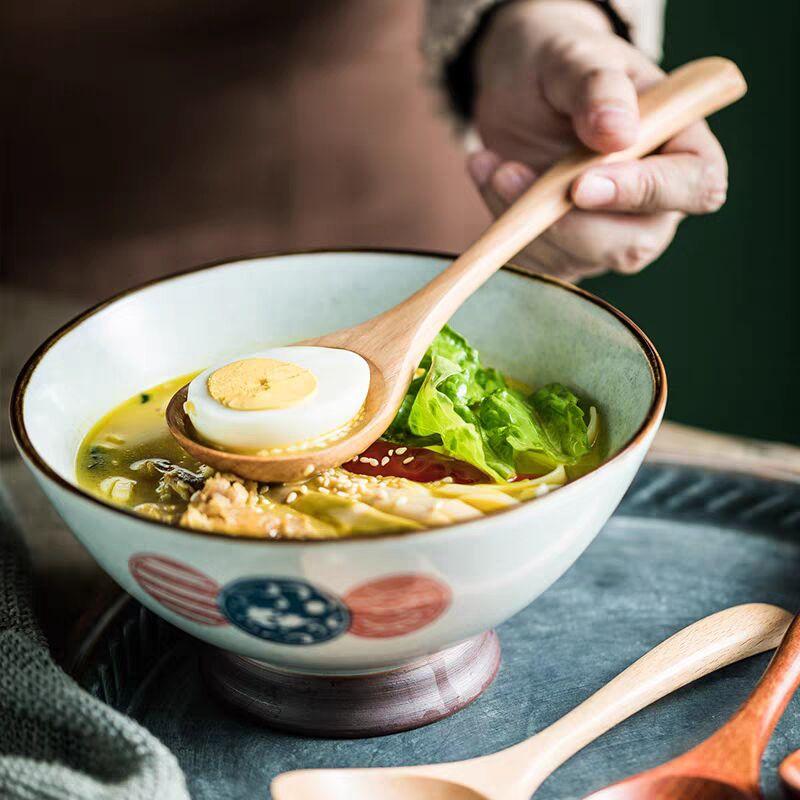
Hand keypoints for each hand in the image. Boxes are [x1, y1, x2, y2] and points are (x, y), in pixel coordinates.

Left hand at [468, 0, 727, 281]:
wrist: (518, 87)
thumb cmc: (560, 65)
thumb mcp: (573, 56)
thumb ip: (597, 87)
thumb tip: (619, 133)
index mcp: (681, 145)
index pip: (696, 186)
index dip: (645, 193)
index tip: (582, 183)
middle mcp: (654, 202)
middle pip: (632, 244)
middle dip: (565, 221)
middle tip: (510, 173)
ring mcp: (609, 234)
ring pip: (578, 259)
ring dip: (524, 219)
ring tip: (492, 163)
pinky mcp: (565, 251)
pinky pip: (537, 263)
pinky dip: (503, 223)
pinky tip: (489, 173)